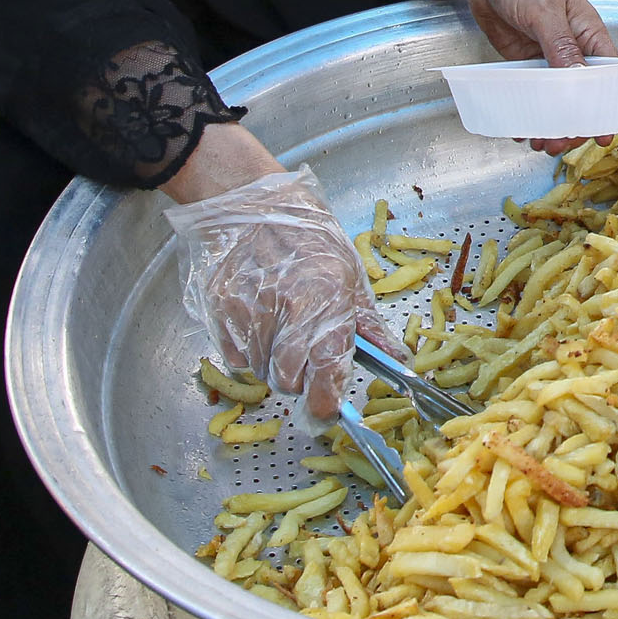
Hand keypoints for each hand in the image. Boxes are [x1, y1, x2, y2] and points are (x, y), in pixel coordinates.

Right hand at [166, 165, 391, 421]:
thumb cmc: (308, 239)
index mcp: (325, 304)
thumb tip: (398, 361)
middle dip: (299, 380)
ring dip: (273, 365)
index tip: (329, 410)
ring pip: (260, 373)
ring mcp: (248, 315)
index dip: (326, 402)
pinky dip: (249, 351)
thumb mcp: (349, 275)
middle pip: (288, 382)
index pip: (325, 373)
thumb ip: (369, 325)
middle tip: (305, 357)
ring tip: (281, 328)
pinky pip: (235, 357)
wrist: (252, 208)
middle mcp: (285, 314)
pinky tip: (258, 321)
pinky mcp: (219, 315)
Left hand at [440, 0, 616, 149]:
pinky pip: (529, 94)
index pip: (608, 76)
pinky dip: (527, 112)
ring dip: (549, 123)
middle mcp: (572, 49)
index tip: (604, 134)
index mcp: (589, 33)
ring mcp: (546, 58)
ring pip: (555, 99)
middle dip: (574, 122)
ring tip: (540, 144)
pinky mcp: (523, 63)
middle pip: (581, 95)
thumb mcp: (544, 10)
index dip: (608, 105)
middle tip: (560, 144)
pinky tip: (520, 128)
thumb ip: (561, 46)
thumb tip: (577, 81)